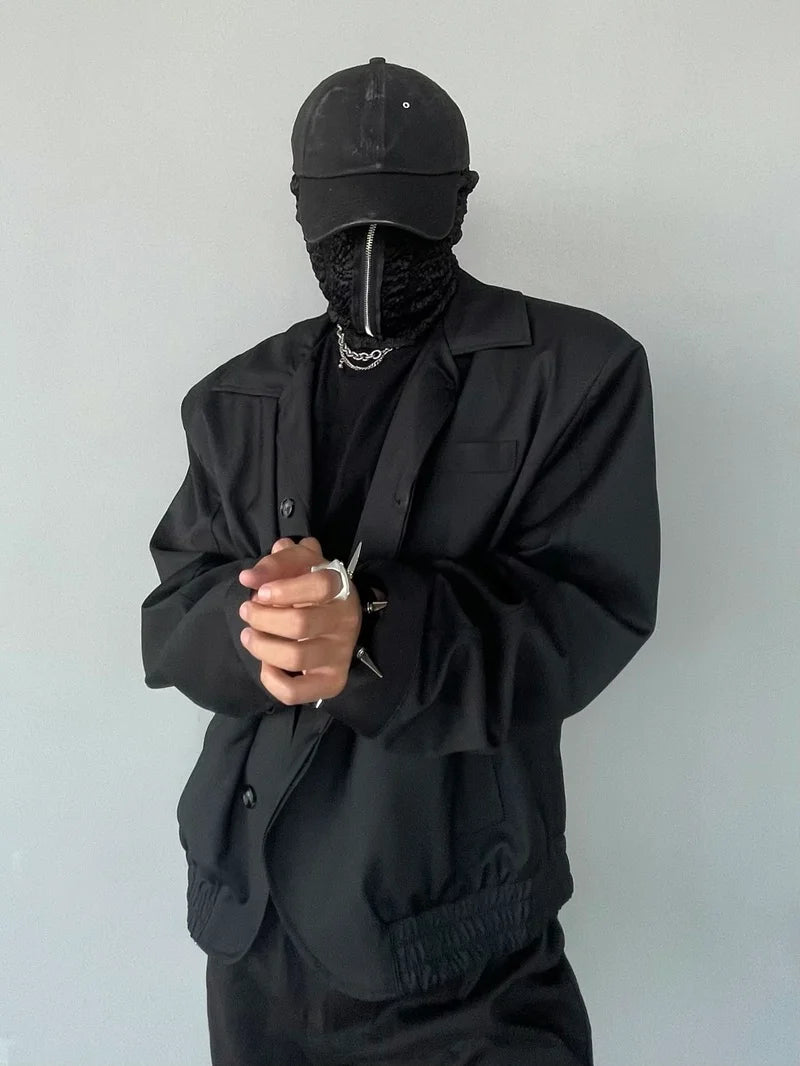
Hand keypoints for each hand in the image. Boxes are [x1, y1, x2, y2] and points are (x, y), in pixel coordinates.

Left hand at [237, 537, 362, 705]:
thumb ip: (274, 564)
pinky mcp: (331, 682)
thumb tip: (249, 578)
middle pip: (300, 624)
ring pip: (295, 657)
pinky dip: (272, 680)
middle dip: (262, 618)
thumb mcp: (297, 563)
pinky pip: (296, 691)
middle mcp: (346, 622)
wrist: (335, 616)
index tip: (260, 592)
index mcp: (341, 588)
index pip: (320, 585)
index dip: (283, 589)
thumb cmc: (310, 587)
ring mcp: (340, 654)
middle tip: (247, 611)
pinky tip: (267, 664)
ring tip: (248, 635)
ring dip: (261, 646)